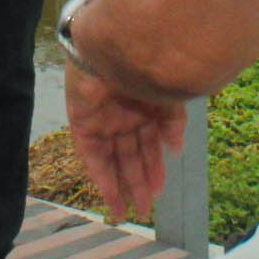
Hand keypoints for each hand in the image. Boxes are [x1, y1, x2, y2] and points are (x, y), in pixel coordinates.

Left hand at [65, 62, 185, 222]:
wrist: (114, 47)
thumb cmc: (145, 66)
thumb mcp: (167, 96)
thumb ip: (172, 122)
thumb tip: (176, 150)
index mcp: (143, 109)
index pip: (148, 145)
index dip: (154, 169)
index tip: (159, 192)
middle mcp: (123, 117)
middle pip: (131, 157)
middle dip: (138, 183)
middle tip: (145, 210)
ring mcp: (102, 122)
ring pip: (112, 160)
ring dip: (121, 185)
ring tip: (129, 211)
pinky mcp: (82, 124)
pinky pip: (92, 156)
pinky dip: (102, 176)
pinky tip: (111, 195)